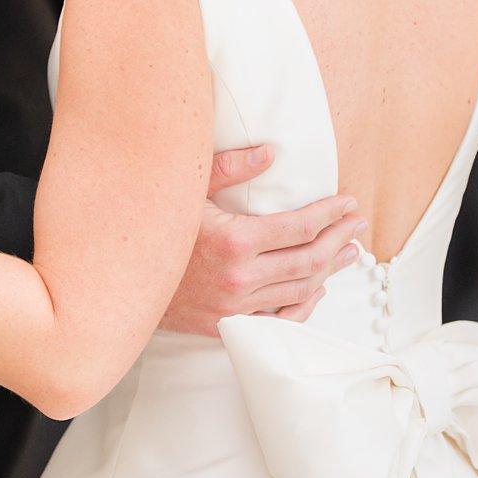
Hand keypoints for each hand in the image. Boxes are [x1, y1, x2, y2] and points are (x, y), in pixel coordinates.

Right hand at [159, 144, 364, 336]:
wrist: (120, 280)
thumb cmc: (155, 227)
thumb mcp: (187, 188)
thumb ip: (230, 168)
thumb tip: (271, 153)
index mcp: (235, 241)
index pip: (301, 227)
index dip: (331, 214)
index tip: (348, 203)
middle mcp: (240, 277)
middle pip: (308, 260)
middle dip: (339, 239)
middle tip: (358, 225)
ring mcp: (234, 306)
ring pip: (299, 290)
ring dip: (329, 271)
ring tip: (349, 253)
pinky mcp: (226, 324)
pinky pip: (278, 319)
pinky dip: (304, 305)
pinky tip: (318, 289)